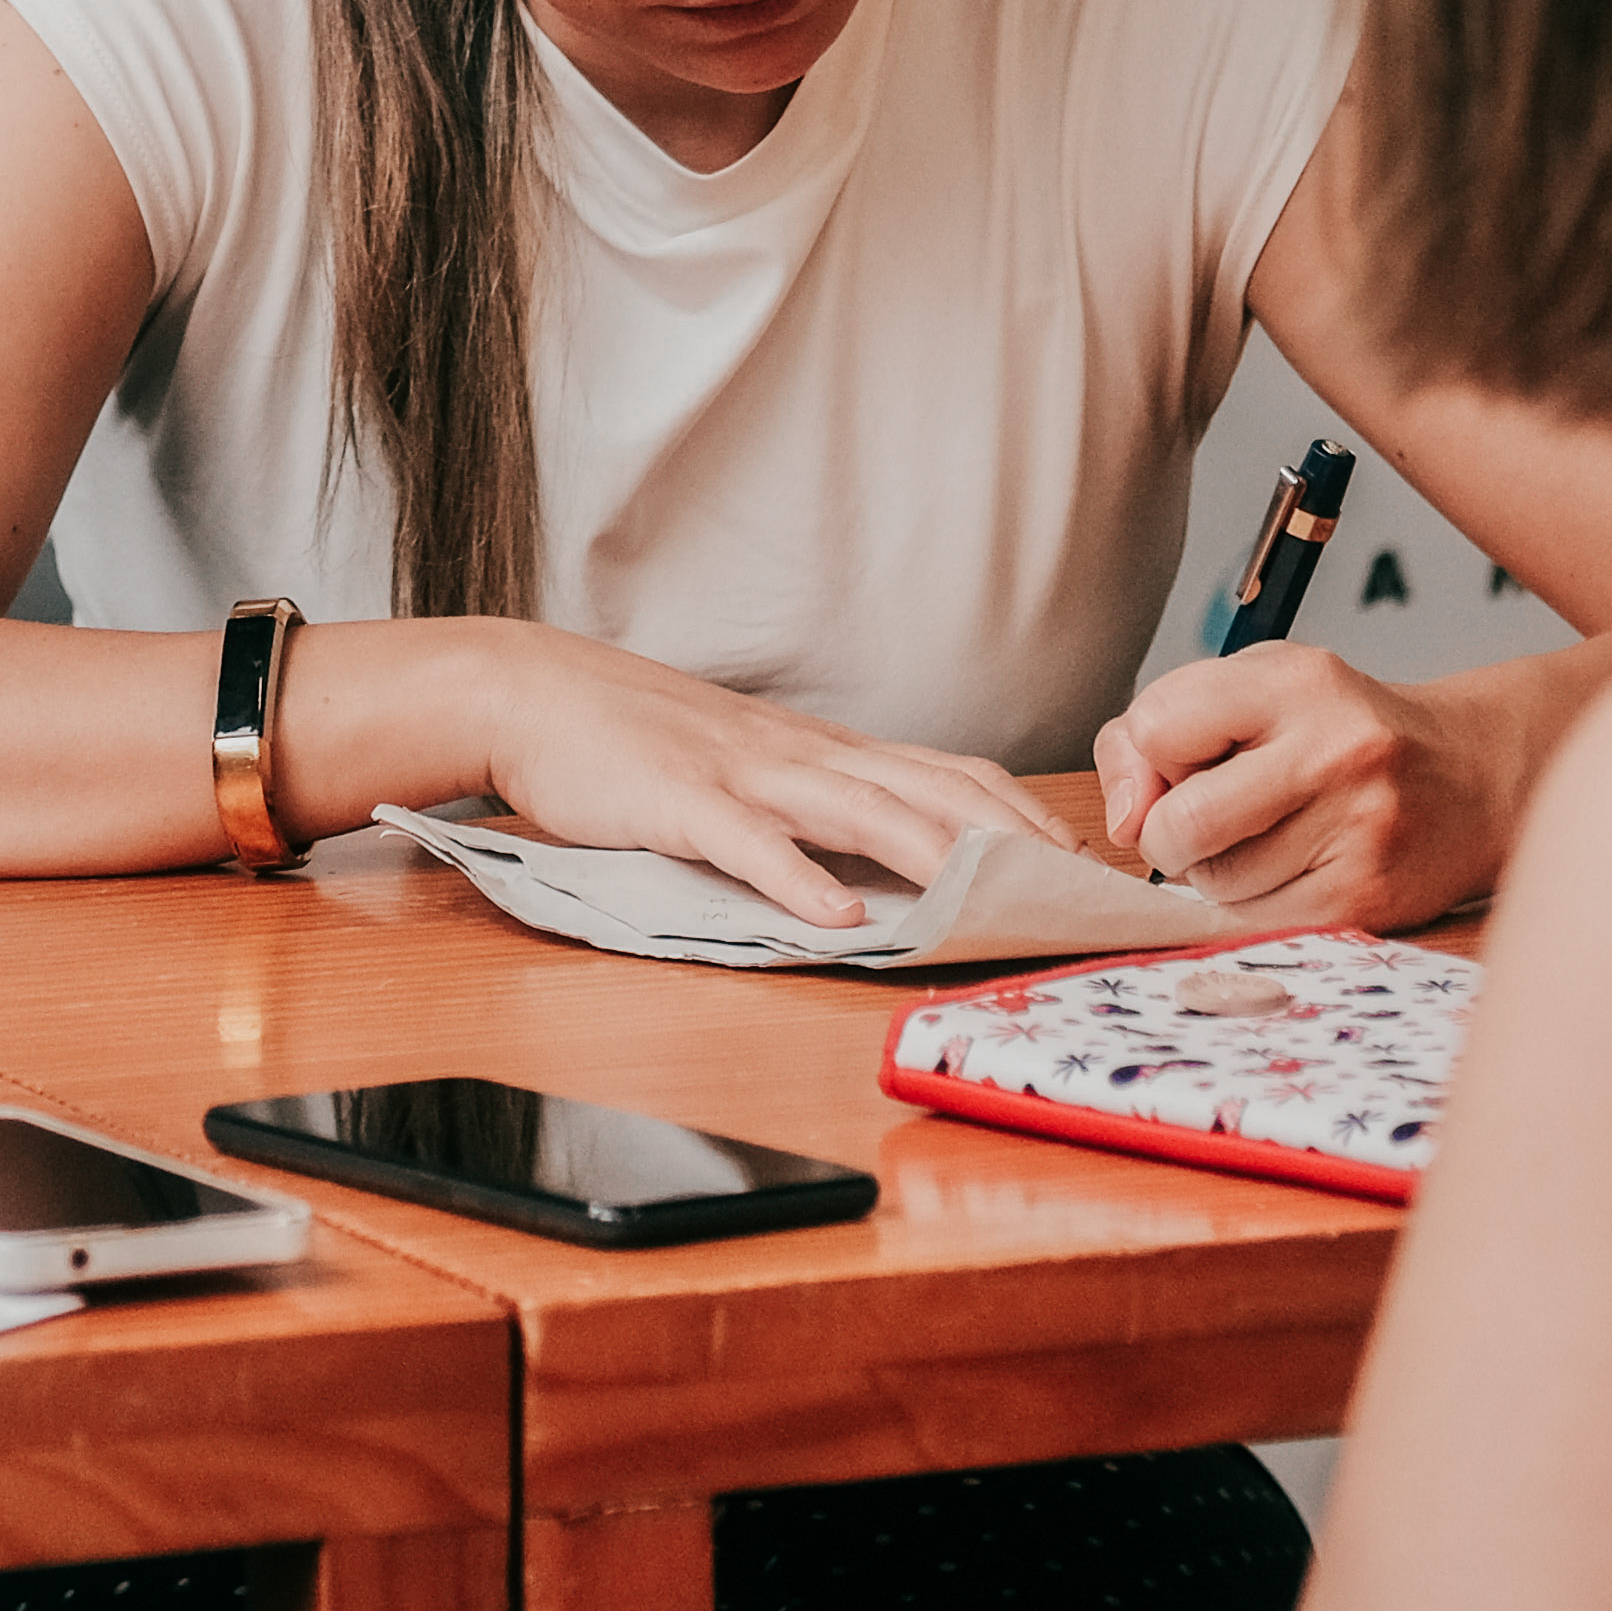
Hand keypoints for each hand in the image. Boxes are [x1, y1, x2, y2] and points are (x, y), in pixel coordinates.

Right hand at [483, 627, 1071, 929]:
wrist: (532, 692)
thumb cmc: (637, 739)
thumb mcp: (743, 762)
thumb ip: (811, 802)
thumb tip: (885, 858)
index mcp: (819, 749)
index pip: (947, 771)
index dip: (1019, 813)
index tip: (1079, 858)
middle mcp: (797, 754)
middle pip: (927, 786)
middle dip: (1008, 838)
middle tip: (1069, 888)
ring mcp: (740, 775)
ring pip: (857, 809)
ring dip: (931, 854)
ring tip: (988, 898)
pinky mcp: (679, 802)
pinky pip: (748, 843)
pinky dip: (796, 880)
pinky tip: (834, 919)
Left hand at [1096, 639, 1503, 925]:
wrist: (1471, 777)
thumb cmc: (1337, 729)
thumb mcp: (1252, 689)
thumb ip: (1157, 727)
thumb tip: (1122, 821)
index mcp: (1295, 682)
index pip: (1157, 728)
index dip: (1151, 756)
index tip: (1184, 761)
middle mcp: (1334, 753)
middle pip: (1181, 824)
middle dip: (1167, 834)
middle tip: (1202, 820)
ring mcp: (1358, 832)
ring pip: (1216, 885)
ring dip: (1216, 872)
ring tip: (1266, 837)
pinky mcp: (1368, 900)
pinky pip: (1258, 923)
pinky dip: (1254, 905)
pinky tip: (1292, 870)